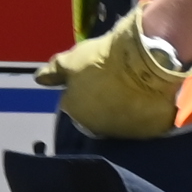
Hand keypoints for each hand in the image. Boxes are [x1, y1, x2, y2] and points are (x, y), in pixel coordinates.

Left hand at [38, 15, 191, 140]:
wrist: (147, 61)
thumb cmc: (104, 59)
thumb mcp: (71, 59)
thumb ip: (54, 72)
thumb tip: (39, 79)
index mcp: (78, 114)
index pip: (73, 104)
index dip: (80, 88)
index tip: (91, 75)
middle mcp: (99, 130)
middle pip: (96, 116)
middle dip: (100, 102)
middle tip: (112, 80)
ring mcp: (127, 132)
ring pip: (121, 121)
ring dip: (122, 109)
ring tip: (132, 86)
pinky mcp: (152, 131)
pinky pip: (146, 123)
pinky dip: (145, 113)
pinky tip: (148, 96)